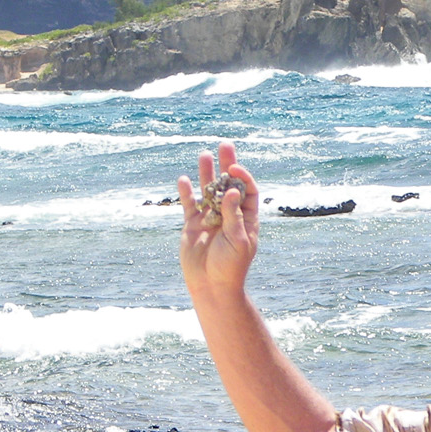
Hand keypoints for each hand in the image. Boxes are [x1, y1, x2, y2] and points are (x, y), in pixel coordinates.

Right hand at [178, 141, 258, 296]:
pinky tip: (183, 179)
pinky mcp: (192, 225)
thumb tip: (233, 190)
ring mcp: (209, 218)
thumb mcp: (238, 241)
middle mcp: (228, 214)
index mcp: (245, 218)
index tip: (234, 169)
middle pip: (228, 184)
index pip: (247, 191)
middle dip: (227, 165)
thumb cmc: (231, 266)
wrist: (212, 286)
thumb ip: (234, 215)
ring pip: (207, 191)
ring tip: (205, 155)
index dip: (242, 177)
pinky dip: (186, 193)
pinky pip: (189, 205)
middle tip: (225, 145)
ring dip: (206, 173)